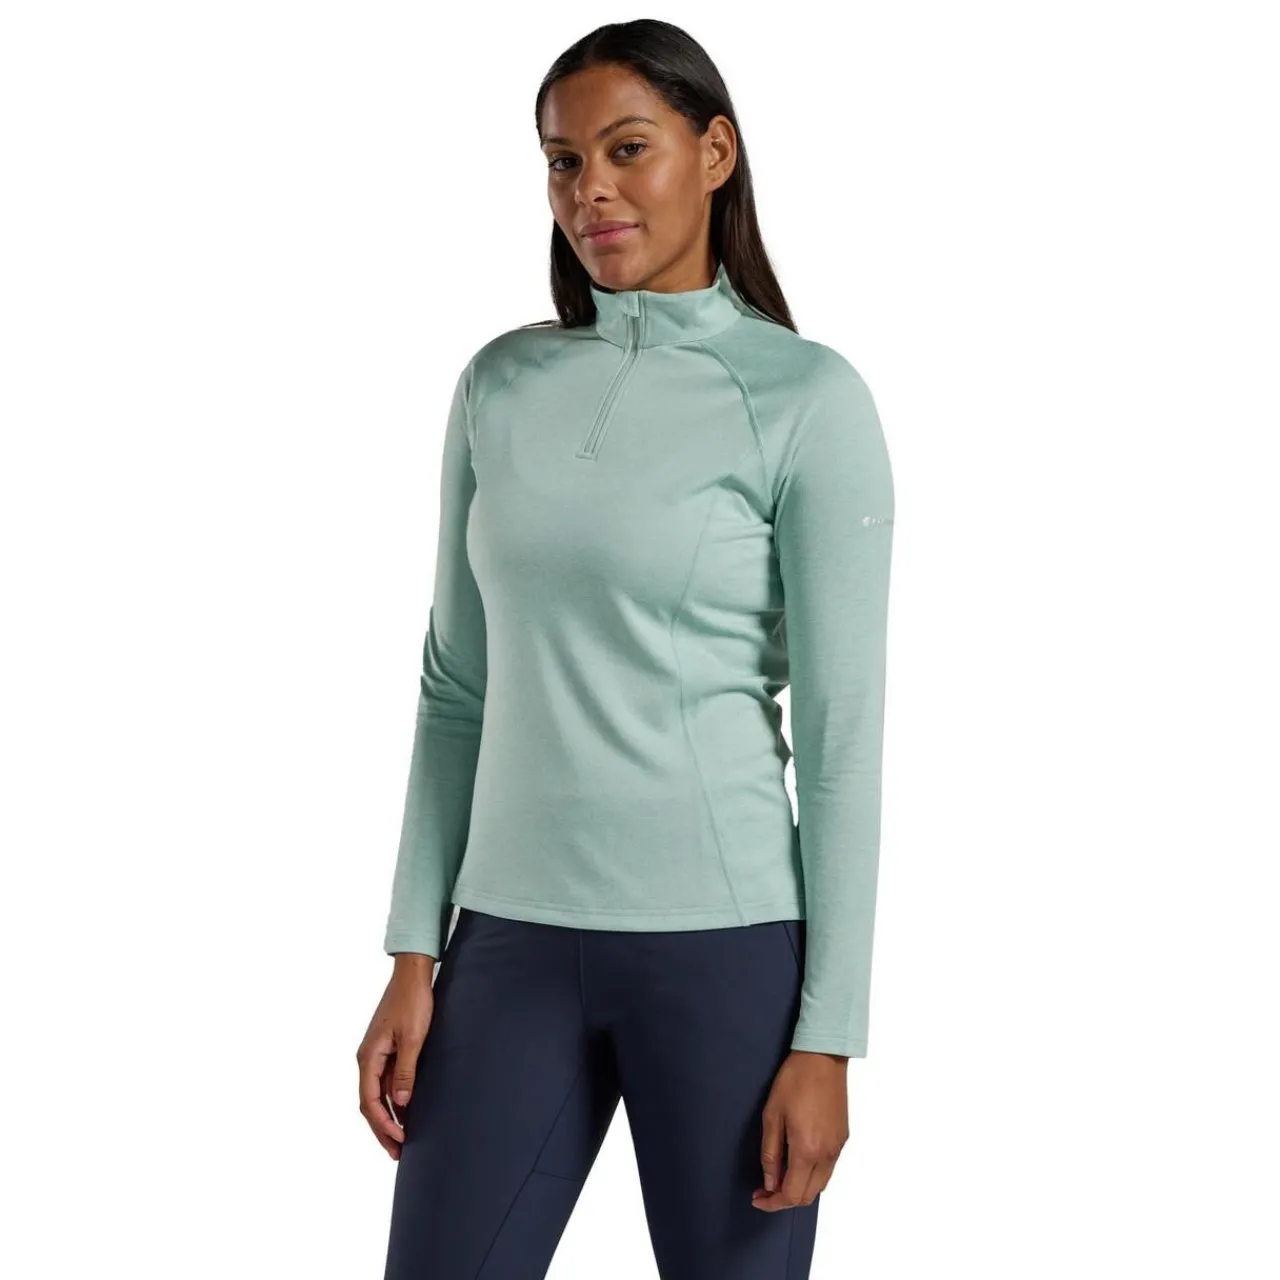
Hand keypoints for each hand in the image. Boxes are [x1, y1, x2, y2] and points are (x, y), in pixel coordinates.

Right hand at [357, 954, 435, 1158]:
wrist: (412, 974)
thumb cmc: (413, 1002)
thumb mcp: (414, 1038)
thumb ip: (406, 1070)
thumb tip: (399, 1103)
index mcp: (368, 1057)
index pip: (369, 1101)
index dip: (383, 1125)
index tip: (399, 1140)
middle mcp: (367, 1058)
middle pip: (369, 1102)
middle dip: (382, 1129)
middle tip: (397, 1152)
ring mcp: (376, 1053)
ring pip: (377, 1093)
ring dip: (388, 1116)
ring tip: (402, 1138)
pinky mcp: (387, 1048)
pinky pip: (386, 1081)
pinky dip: (393, 1099)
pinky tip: (405, 1110)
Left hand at [751, 1050, 848, 1208]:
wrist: (823, 1058)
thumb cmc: (795, 1080)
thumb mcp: (772, 1115)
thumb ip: (770, 1153)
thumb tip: (770, 1182)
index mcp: (807, 1150)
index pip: (791, 1194)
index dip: (772, 1203)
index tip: (758, 1198)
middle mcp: (826, 1154)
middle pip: (807, 1196)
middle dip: (784, 1199)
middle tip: (764, 1189)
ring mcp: (838, 1148)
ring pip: (820, 1185)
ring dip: (800, 1188)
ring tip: (779, 1176)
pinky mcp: (843, 1138)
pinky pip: (828, 1169)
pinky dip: (812, 1175)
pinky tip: (798, 1162)